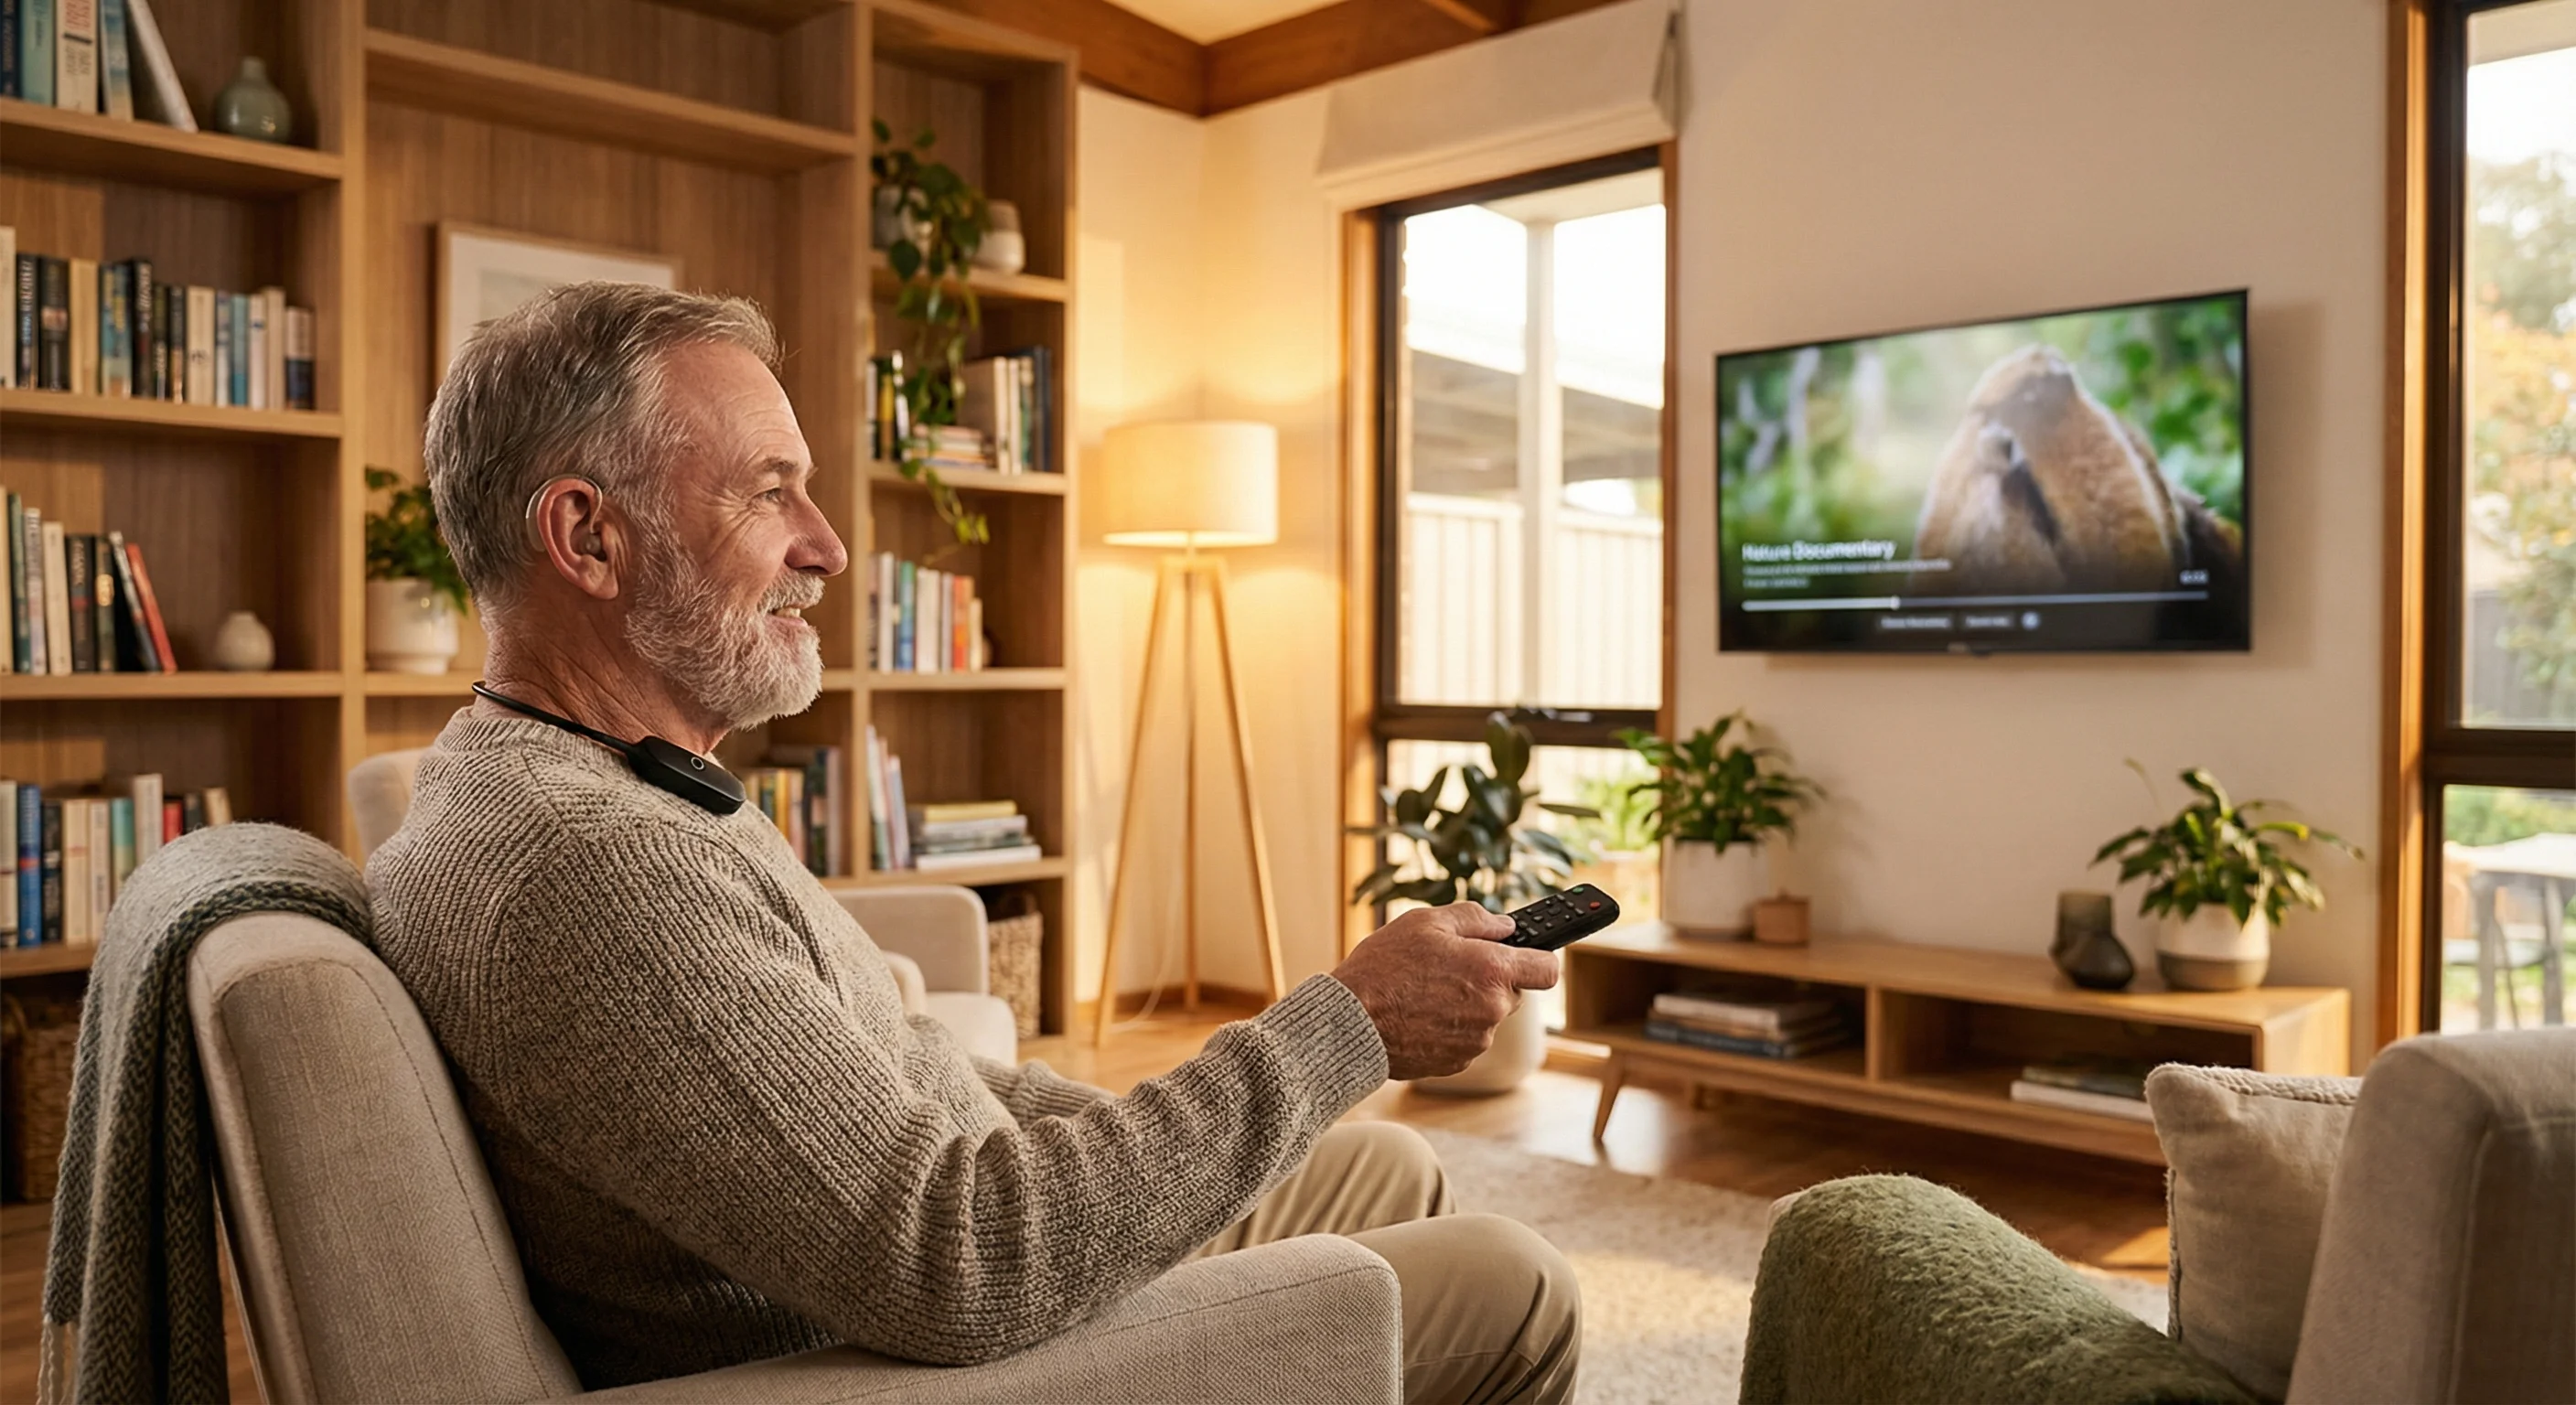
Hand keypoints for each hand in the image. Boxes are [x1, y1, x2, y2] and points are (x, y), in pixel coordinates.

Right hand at [1330, 902, 1559, 1080]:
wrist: (1350, 1023)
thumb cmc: (1384, 968)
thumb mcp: (1426, 922)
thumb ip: (1476, 919)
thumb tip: (1504, 926)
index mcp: (1492, 970)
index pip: (1547, 970)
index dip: (1537, 960)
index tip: (1525, 956)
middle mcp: (1492, 1009)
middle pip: (1511, 993)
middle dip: (1489, 981)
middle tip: (1451, 969)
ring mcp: (1476, 1041)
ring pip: (1486, 1018)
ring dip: (1467, 1006)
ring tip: (1424, 993)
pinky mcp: (1457, 1063)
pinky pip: (1465, 1039)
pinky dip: (1449, 1028)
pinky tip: (1418, 1016)